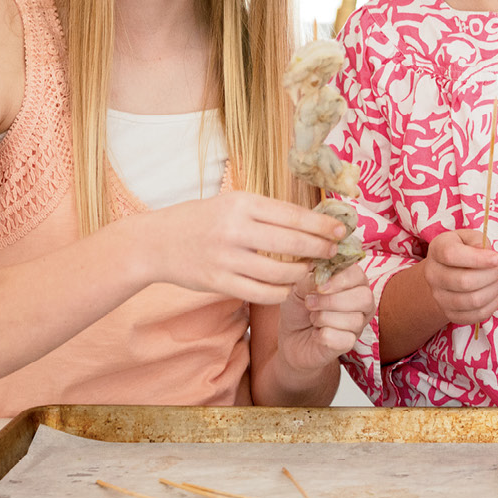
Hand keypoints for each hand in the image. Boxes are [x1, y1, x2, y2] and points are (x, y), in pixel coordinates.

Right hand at [137, 191, 344, 304]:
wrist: (155, 242)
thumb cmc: (200, 220)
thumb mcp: (232, 203)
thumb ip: (267, 212)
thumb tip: (312, 221)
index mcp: (242, 203)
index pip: (294, 215)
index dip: (322, 225)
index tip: (342, 230)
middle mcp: (235, 229)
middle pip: (293, 243)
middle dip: (320, 249)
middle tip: (333, 252)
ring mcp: (226, 258)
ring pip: (281, 273)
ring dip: (302, 274)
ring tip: (309, 270)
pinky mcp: (219, 283)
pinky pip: (262, 294)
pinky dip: (281, 293)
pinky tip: (287, 287)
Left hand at [275, 264, 375, 373]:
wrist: (289, 336)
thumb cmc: (299, 307)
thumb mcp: (298, 288)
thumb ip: (310, 279)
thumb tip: (321, 278)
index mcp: (352, 282)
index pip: (358, 275)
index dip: (340, 280)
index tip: (319, 287)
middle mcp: (361, 302)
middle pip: (364, 298)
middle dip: (332, 301)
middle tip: (310, 304)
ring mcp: (358, 324)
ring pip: (354, 320)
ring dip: (324, 318)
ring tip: (312, 318)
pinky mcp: (349, 343)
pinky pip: (343, 340)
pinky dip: (323, 336)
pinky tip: (316, 333)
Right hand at [422, 228, 497, 326]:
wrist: (445, 272)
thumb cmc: (462, 250)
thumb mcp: (468, 237)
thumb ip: (479, 241)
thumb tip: (491, 257)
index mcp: (437, 250)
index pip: (451, 255)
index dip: (478, 258)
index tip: (497, 258)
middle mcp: (433, 275)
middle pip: (464, 281)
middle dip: (492, 274)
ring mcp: (439, 297)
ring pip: (473, 300)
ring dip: (494, 289)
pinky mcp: (450, 314)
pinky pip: (476, 315)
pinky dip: (492, 305)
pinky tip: (494, 294)